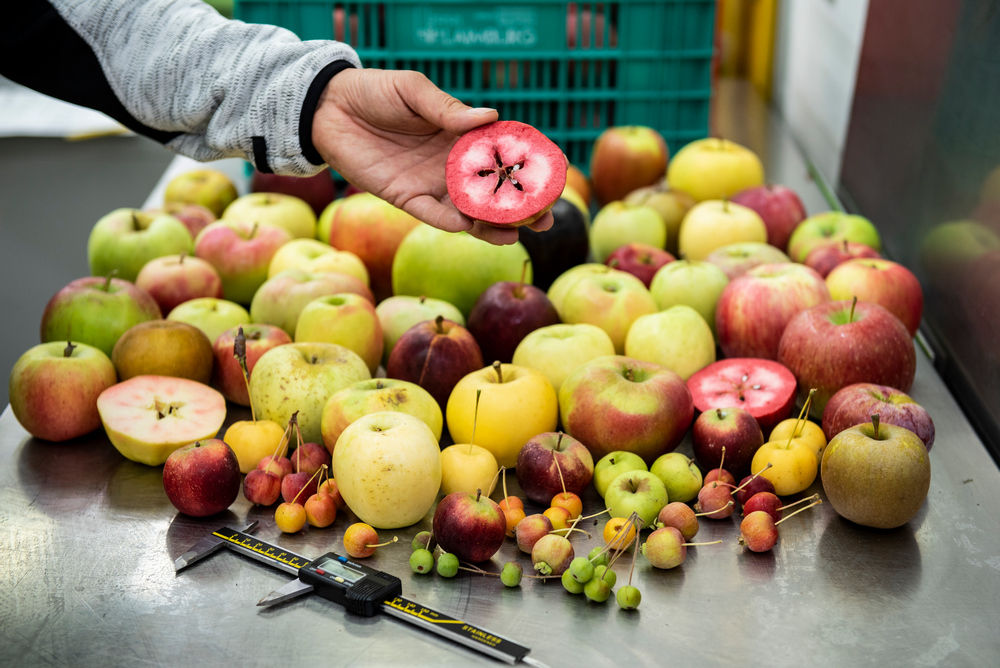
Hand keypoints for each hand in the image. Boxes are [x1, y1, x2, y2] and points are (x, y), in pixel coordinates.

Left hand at [311, 68, 552, 244]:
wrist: (329, 108)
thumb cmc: (376, 92)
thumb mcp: (414, 91)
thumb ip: (448, 109)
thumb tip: (490, 117)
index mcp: (460, 137)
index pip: (502, 158)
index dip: (527, 171)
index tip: (553, 183)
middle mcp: (450, 165)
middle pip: (492, 193)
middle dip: (519, 209)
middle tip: (545, 221)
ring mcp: (429, 184)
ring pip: (468, 211)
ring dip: (491, 224)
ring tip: (515, 234)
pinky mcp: (404, 198)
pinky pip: (432, 215)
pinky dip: (451, 222)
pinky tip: (471, 227)